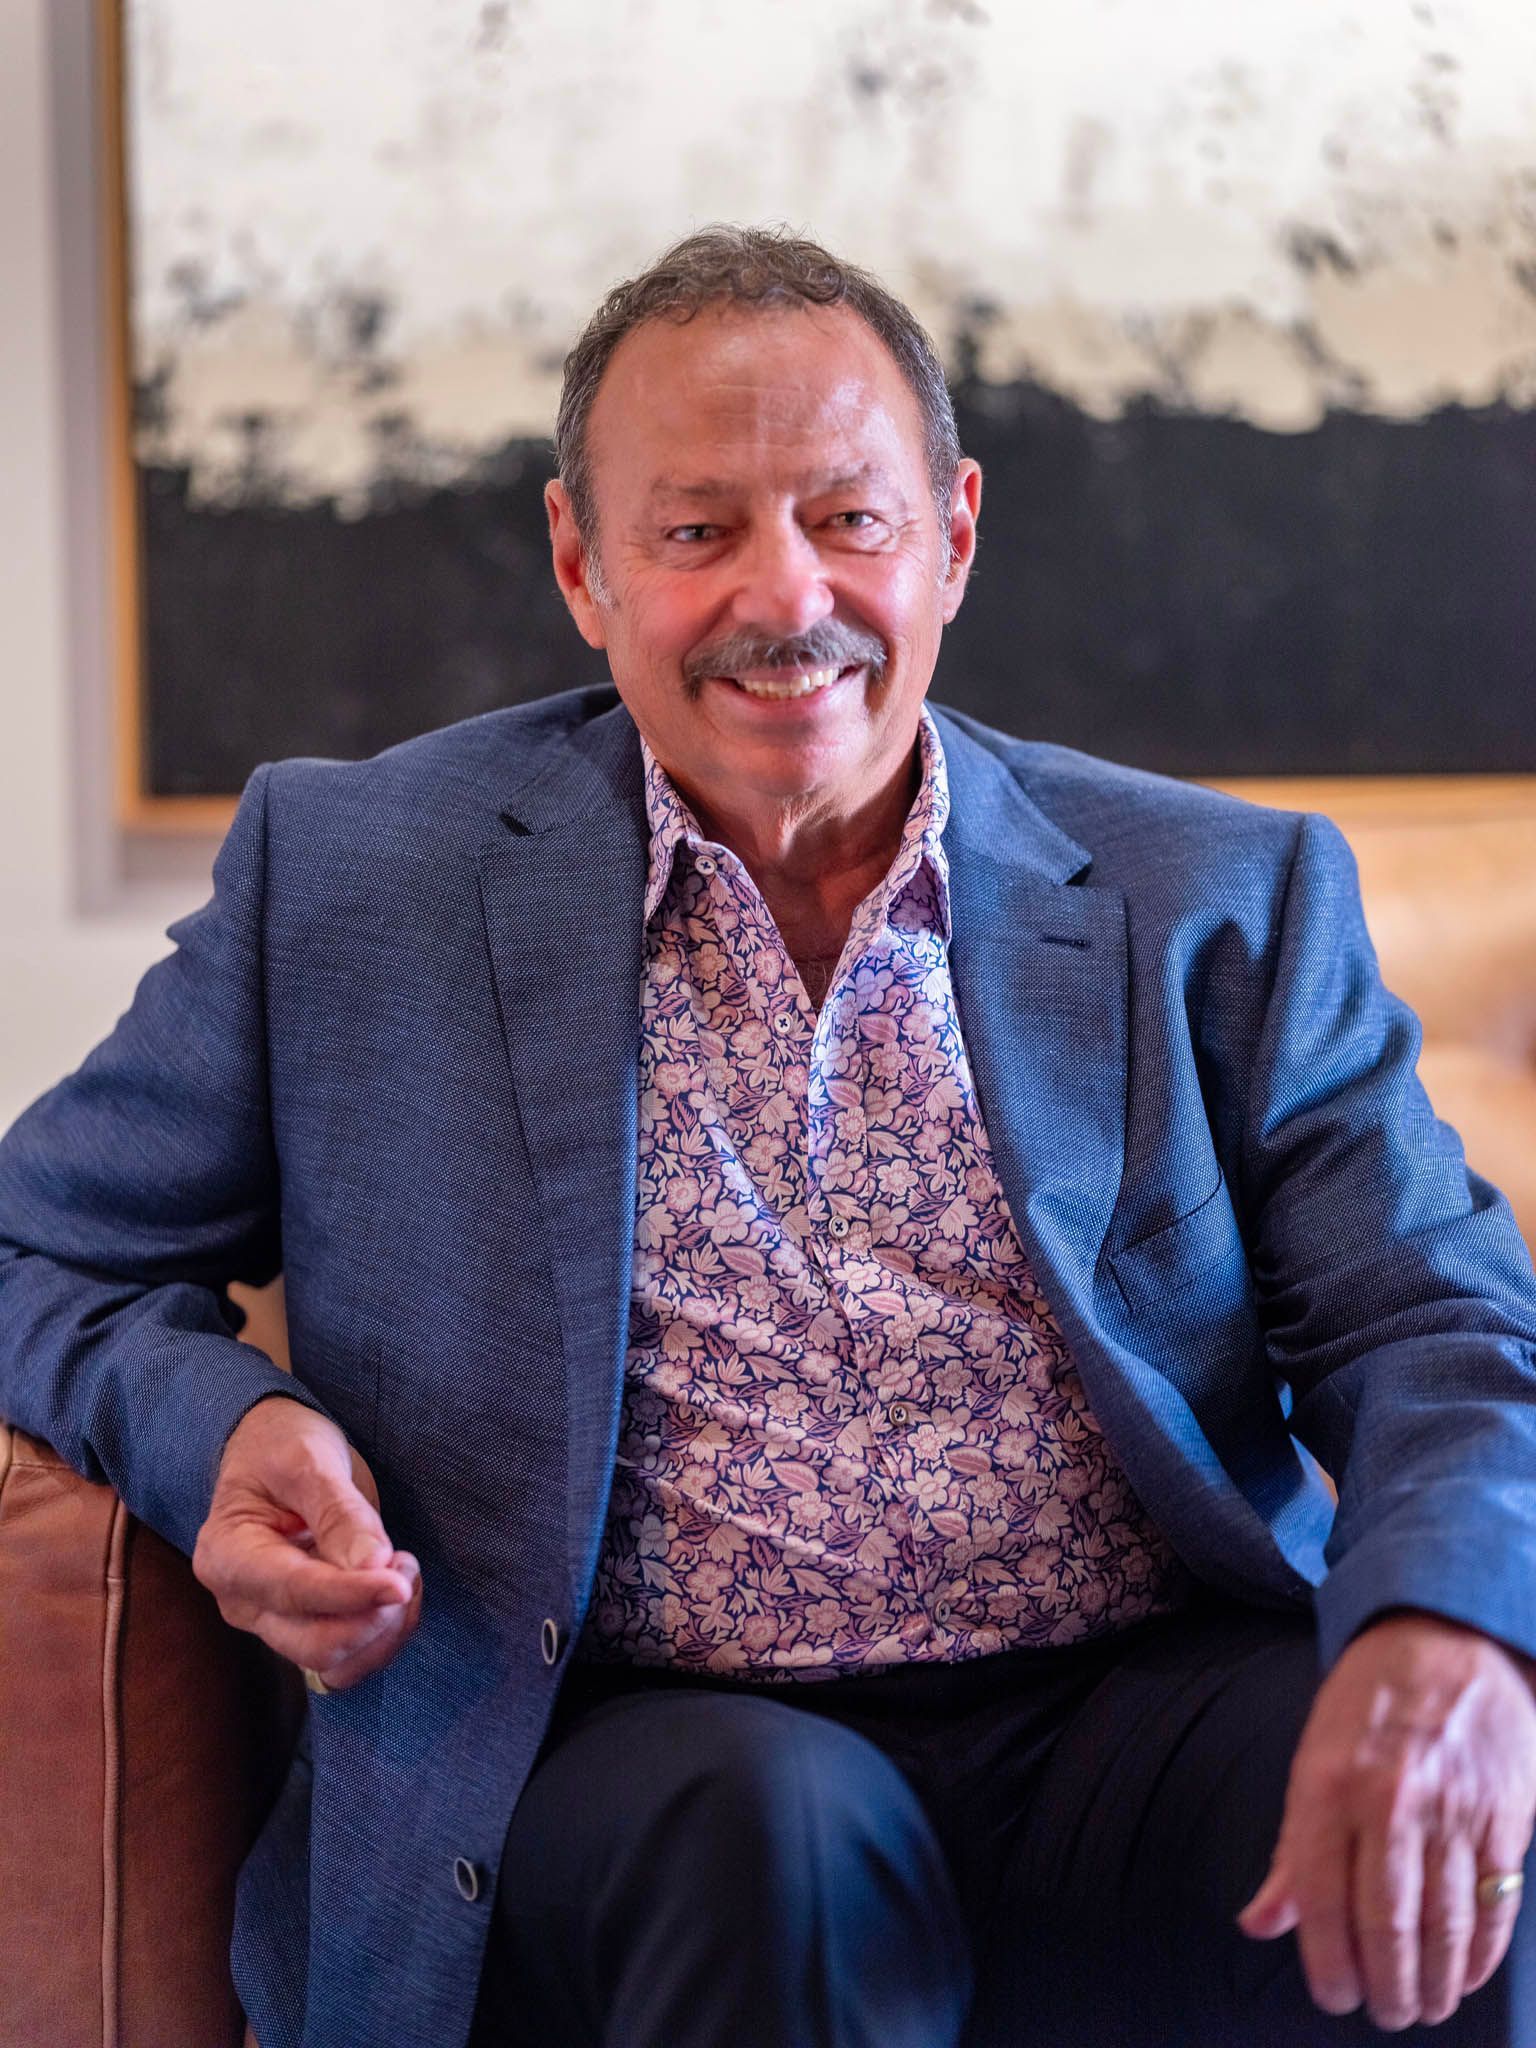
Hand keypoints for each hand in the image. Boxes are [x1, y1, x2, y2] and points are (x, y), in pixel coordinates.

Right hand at [192, 1394, 421, 1689]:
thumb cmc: (281, 1448)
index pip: (293, 1591)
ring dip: (385, 1631)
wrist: (274, 1454)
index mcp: (226, 1555)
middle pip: (314, 1644)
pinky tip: (397, 1591)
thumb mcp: (307, 1460)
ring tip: (404, 1571)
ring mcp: (272, 1622)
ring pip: (336, 1663)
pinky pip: (349, 1658)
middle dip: (374, 1615)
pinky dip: (383, 1637)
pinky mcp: (303, 1628)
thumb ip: (338, 1513)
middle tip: (405, 1563)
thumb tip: (373, 1565)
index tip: (400, 1584)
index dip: (351, 1594)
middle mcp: (243, 1602)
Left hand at [1239, 1613, 1535, 2028]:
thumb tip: (1260, 1922)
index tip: (1334, 1997)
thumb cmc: (1368, 1701)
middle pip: (1387, 1922)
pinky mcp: (1505, 1815)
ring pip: (1444, 1924)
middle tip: (1383, 2013)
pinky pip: (1494, 1903)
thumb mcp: (1311, 1754)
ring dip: (1433, 1982)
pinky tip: (1463, 1975)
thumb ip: (1292, 1848)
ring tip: (1421, 2007)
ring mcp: (1454, 1809)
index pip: (1322, 1896)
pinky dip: (1479, 1952)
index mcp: (1329, 1783)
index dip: (1327, 1961)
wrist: (1447, 1636)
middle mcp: (1391, 1799)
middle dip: (1385, 1985)